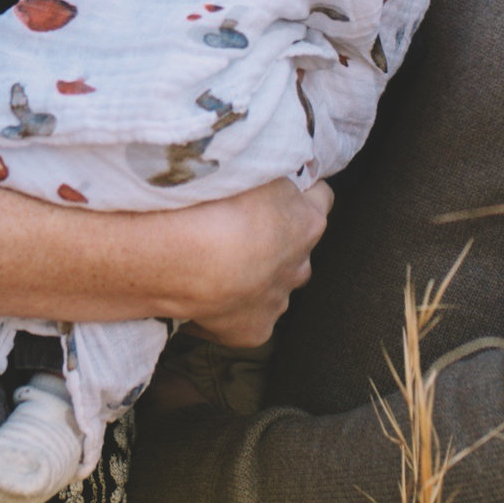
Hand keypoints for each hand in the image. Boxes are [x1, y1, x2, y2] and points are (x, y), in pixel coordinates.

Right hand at [164, 178, 332, 346]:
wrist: (182, 256)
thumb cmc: (213, 204)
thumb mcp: (251, 171)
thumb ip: (270, 178)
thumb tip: (273, 179)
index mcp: (306, 221)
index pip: (321, 197)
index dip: (300, 191)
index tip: (281, 187)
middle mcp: (300, 264)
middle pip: (297, 250)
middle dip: (276, 243)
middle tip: (237, 231)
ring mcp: (278, 301)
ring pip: (275, 288)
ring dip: (255, 278)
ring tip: (216, 267)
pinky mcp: (254, 331)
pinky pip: (248, 320)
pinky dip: (231, 311)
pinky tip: (205, 296)